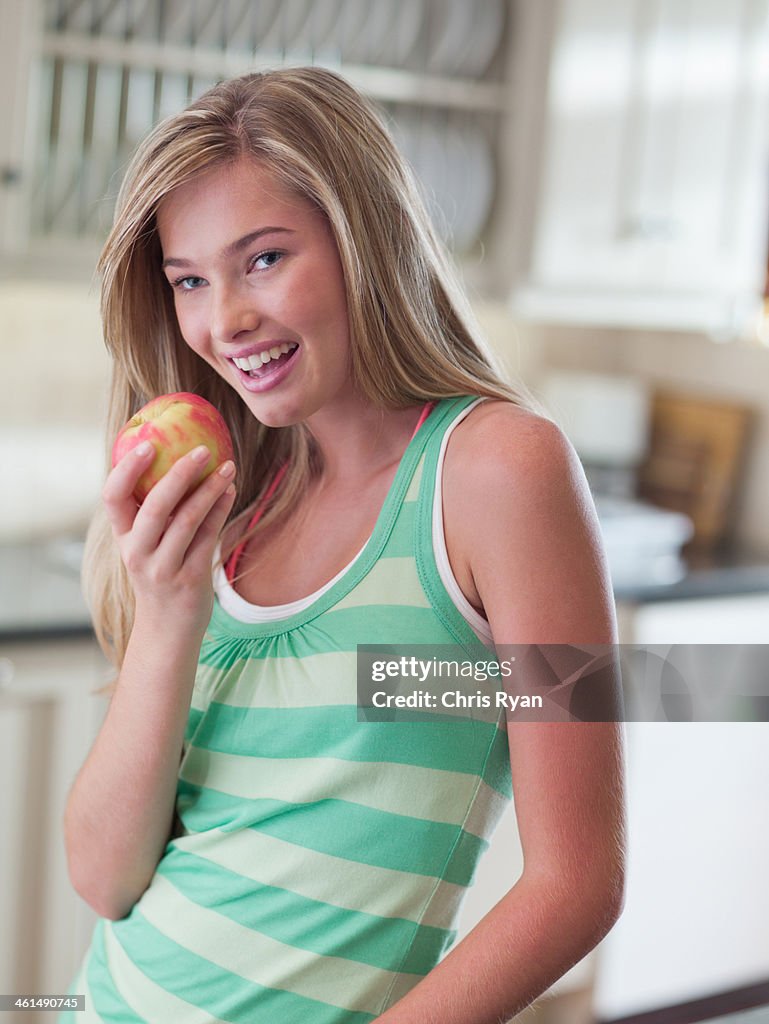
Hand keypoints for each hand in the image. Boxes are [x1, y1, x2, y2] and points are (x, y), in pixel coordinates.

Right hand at [102, 441, 236, 629]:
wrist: (168, 631)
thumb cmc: (160, 576)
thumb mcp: (146, 547)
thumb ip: (153, 513)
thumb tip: (174, 460)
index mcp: (123, 539)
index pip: (112, 498)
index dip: (126, 469)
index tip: (147, 443)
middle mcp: (138, 553)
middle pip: (155, 506)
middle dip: (179, 473)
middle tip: (201, 449)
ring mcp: (164, 568)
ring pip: (186, 521)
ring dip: (209, 489)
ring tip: (227, 467)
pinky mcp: (190, 579)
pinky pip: (208, 537)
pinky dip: (220, 510)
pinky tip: (230, 491)